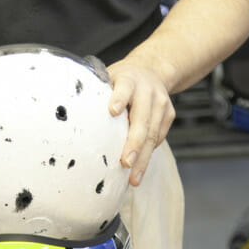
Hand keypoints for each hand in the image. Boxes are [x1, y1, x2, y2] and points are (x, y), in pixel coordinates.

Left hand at [107, 57, 174, 185]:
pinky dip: (149, 154)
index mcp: (128, 79)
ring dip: (143, 158)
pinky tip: (140, 168)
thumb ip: (100, 95)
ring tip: (133, 177)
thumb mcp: (109, 78)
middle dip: (134, 143)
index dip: (118, 99)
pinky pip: (159, 138)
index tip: (113, 111)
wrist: (152, 70)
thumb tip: (78, 123)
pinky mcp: (169, 114)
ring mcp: (161, 103)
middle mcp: (147, 90)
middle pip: (142, 119)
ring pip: (153, 134)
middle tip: (125, 162)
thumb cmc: (123, 80)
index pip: (123, 88)